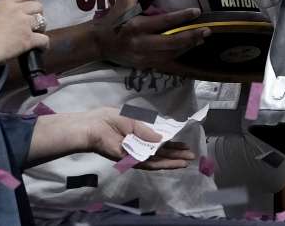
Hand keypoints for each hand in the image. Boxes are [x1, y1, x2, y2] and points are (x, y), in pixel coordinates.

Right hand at [0, 0, 48, 66]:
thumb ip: (2, 11)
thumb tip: (8, 16)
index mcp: (6, 3)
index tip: (32, 6)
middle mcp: (18, 10)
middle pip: (38, 6)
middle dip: (38, 14)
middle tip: (34, 23)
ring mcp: (24, 24)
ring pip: (43, 22)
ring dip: (41, 28)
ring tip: (36, 34)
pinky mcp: (28, 38)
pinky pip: (44, 39)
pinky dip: (44, 44)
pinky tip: (41, 48)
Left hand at [79, 107, 195, 169]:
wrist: (93, 127)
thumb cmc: (109, 119)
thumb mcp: (133, 120)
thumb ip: (147, 131)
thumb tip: (162, 139)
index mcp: (139, 136)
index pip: (159, 142)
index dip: (172, 144)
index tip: (184, 145)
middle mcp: (139, 147)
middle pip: (161, 153)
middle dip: (176, 155)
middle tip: (191, 156)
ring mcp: (135, 155)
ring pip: (157, 161)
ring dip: (172, 162)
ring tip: (186, 162)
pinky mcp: (130, 161)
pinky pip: (149, 164)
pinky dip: (162, 164)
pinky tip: (173, 164)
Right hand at [92, 0, 210, 72]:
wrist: (100, 42)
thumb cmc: (115, 17)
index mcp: (136, 26)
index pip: (164, 22)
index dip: (182, 17)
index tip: (197, 11)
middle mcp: (141, 43)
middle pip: (171, 42)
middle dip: (191, 36)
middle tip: (207, 30)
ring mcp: (143, 57)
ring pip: (171, 54)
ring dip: (188, 46)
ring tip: (202, 38)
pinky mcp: (145, 65)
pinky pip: (166, 61)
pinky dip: (179, 54)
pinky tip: (189, 47)